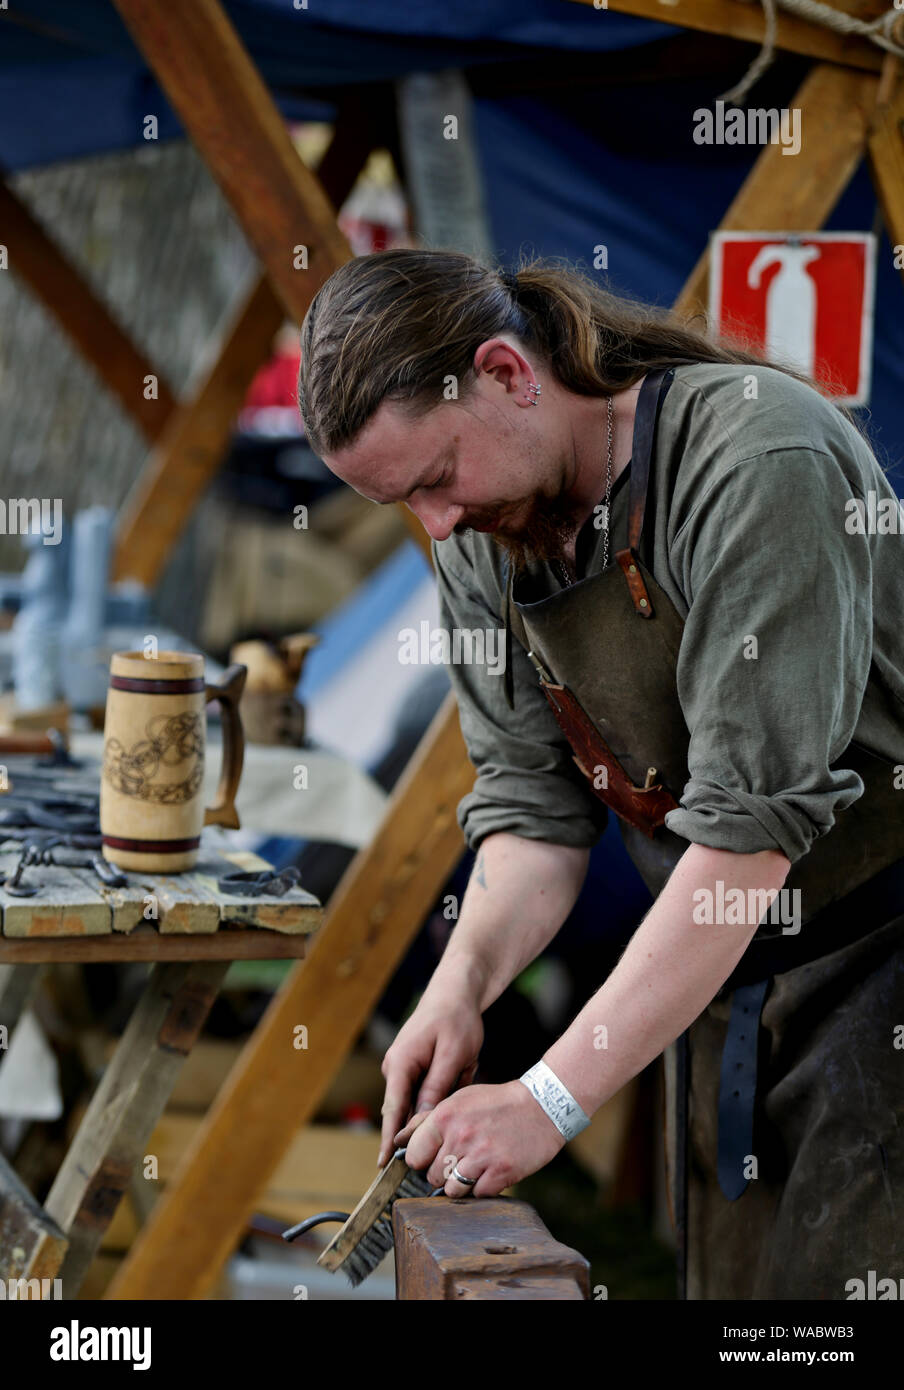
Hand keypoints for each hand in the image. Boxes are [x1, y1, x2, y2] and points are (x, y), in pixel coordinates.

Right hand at [377, 993, 483, 1166]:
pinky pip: (422, 1092)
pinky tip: (452, 1099)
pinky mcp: (414, 1068)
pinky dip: (434, 1101)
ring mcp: (403, 1067)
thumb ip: (437, 1087)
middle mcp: (396, 1067)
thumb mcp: (452, 1054)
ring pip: (414, 1102)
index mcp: (401, 1063)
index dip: (389, 1138)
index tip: (383, 1163)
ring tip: (445, 1123)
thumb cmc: (455, 1019)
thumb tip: (422, 1120)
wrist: (455, 993)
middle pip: (400, 1110)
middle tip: (418, 1165)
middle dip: (409, 1134)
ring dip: (430, 1112)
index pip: (392, 1109)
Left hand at [395, 1080, 565, 1196]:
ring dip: (462, 1185)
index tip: (435, 1156)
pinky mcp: (501, 1173)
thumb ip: (426, 1120)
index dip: (423, 1159)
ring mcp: (481, 1156)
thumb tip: (398, 1140)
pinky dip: (484, 1188)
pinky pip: (478, 1195)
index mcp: (445, 1116)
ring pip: (452, 1191)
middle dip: (444, 1172)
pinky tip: (492, 1171)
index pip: (413, 1156)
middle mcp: (460, 1137)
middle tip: (462, 1160)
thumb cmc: (497, 1103)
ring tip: (476, 1167)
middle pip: (433, 1177)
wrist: (542, 1106)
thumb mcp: (459, 1100)